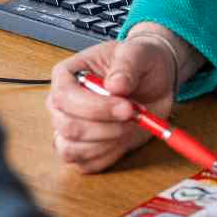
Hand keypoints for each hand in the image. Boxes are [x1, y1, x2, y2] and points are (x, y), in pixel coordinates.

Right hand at [45, 32, 183, 172]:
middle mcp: (63, 104)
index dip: (94, 107)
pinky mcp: (85, 148)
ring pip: (72, 149)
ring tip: (129, 126)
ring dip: (107, 143)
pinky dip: (109, 156)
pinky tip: (125, 139)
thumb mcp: (138, 52)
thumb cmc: (140, 62)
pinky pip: (86, 164)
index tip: (126, 107)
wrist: (154, 80)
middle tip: (134, 116)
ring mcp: (71, 128)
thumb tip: (115, 85)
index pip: (64, 97)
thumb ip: (127, 65)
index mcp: (66, 75)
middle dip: (105, 127)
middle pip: (67, 126)